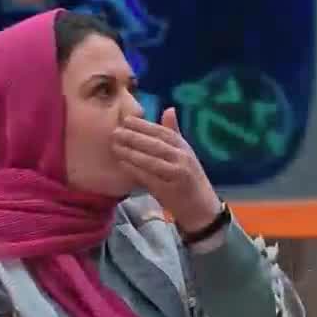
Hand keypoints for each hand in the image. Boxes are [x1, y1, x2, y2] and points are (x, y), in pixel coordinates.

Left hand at [112, 108, 221, 232]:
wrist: (201, 207)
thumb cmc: (189, 178)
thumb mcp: (185, 153)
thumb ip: (174, 133)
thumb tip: (169, 109)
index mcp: (184, 147)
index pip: (162, 132)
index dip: (144, 125)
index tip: (125, 119)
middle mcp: (182, 158)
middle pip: (155, 144)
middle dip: (133, 137)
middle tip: (115, 131)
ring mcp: (177, 174)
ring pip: (150, 160)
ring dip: (130, 152)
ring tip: (115, 146)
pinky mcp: (169, 190)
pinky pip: (148, 177)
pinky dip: (134, 169)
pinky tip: (122, 163)